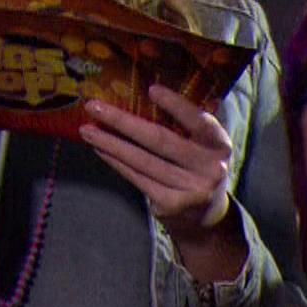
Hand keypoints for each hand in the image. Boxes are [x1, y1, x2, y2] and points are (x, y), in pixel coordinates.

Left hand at [79, 85, 233, 236]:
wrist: (206, 216)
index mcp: (219, 146)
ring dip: (111, 143)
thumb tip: (144, 95)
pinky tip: (101, 149)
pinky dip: (116, 162)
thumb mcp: (204, 146)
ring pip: (143, 161)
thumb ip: (187, 126)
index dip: (176, 105)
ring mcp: (190, 188)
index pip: (199, 121)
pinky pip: (137, 178)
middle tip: (94, 107)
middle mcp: (210, 168)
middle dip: (123, 122)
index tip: (151, 90)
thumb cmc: (197, 168)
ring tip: (86, 130)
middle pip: (161, 140)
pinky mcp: (171, 203)